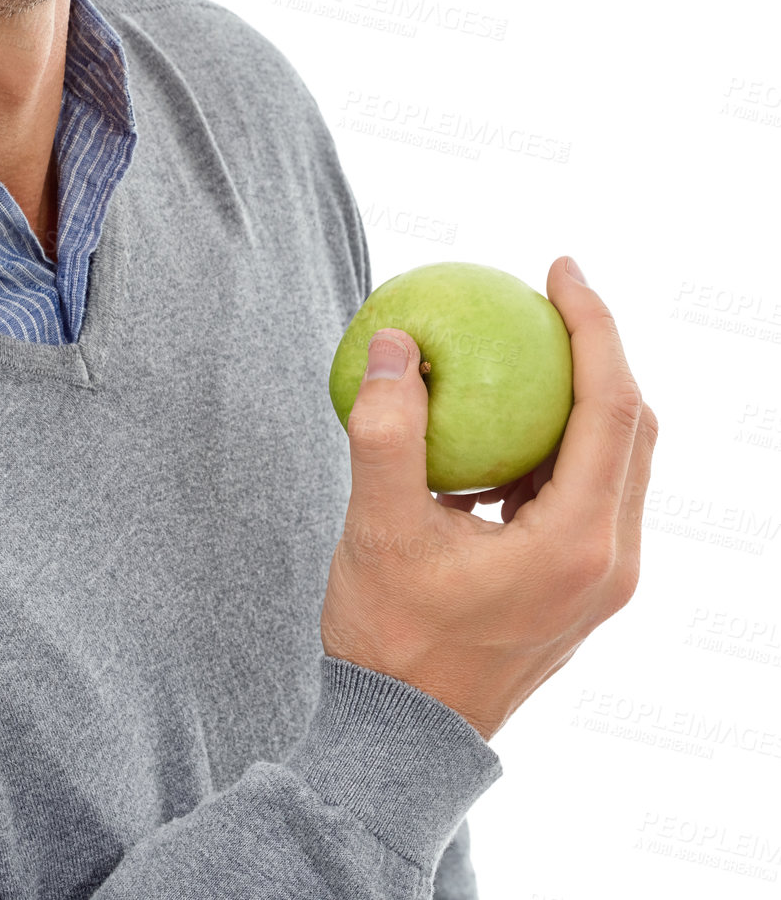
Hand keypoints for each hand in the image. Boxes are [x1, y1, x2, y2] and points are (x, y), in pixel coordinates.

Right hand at [319, 256, 657, 742]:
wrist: (404, 741)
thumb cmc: (390, 640)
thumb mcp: (377, 529)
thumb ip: (386, 431)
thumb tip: (398, 342)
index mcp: (578, 545)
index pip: (612, 407)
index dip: (593, 325)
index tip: (559, 267)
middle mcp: (610, 562)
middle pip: (632, 427)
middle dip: (599, 349)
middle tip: (547, 293)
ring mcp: (601, 580)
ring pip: (617, 459)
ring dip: (582, 394)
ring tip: (526, 344)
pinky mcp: (578, 587)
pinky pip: (588, 491)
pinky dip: (558, 441)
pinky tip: (501, 423)